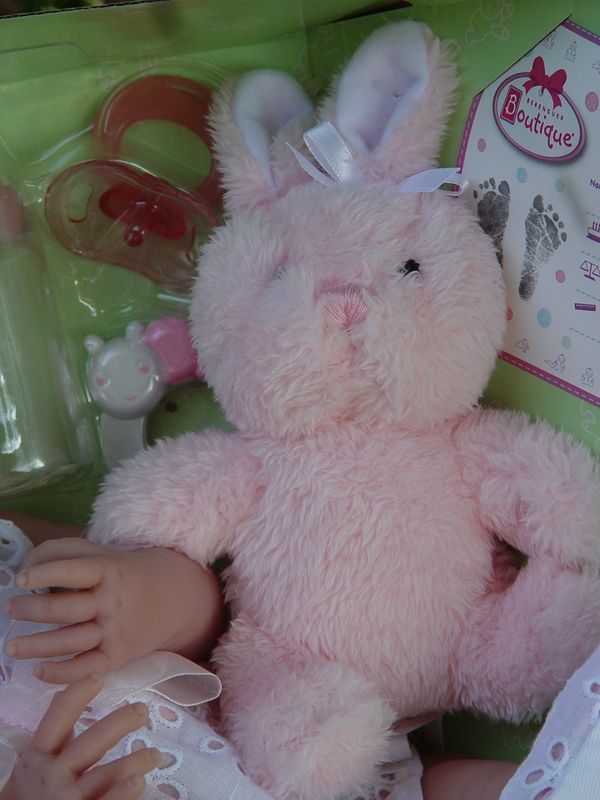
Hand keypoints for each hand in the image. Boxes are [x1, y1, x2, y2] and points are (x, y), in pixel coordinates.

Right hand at [0, 674, 159, 799]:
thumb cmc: (33, 791)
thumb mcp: (36, 760)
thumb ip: (55, 732)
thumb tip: (63, 692)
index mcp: (39, 755)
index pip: (57, 720)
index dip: (77, 696)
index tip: (98, 677)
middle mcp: (52, 776)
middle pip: (90, 744)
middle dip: (118, 724)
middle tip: (142, 710)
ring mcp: (65, 799)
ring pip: (104, 775)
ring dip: (133, 762)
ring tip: (155, 754)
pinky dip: (122, 793)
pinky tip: (138, 781)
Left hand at [3, 538, 187, 683]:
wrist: (171, 598)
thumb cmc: (122, 574)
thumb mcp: (99, 552)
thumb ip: (61, 552)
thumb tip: (27, 569)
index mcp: (108, 570)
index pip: (76, 570)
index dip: (48, 574)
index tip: (22, 578)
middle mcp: (112, 602)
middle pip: (67, 609)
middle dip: (33, 611)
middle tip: (10, 609)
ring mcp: (115, 631)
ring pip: (71, 642)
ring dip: (37, 646)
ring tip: (11, 646)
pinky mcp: (116, 656)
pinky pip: (85, 669)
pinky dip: (60, 674)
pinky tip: (38, 671)